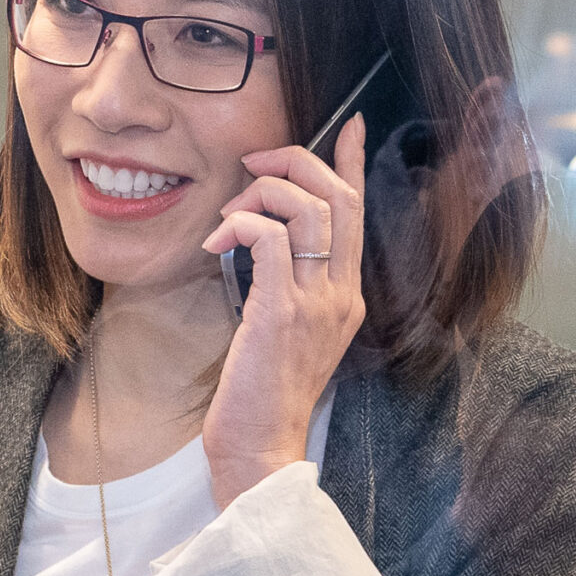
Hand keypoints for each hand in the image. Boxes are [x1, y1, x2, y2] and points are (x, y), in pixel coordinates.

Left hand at [199, 112, 366, 508]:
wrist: (261, 449)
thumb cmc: (261, 398)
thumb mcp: (283, 336)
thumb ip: (285, 292)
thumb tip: (258, 248)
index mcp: (346, 296)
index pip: (358, 215)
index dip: (352, 164)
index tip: (349, 126)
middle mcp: (341, 293)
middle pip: (339, 198)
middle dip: (297, 163)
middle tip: (253, 161)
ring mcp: (316, 302)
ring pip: (309, 208)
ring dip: (263, 191)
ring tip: (228, 210)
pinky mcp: (281, 313)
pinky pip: (268, 238)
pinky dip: (240, 224)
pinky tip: (216, 241)